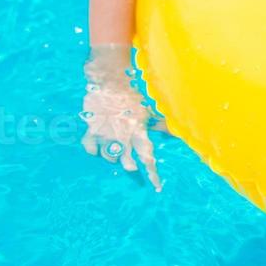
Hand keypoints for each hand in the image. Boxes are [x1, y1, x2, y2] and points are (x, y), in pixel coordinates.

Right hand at [80, 45, 161, 191]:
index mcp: (139, 132)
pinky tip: (96, 146)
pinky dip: (93, 149)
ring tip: (115, 146)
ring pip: (109, 157)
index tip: (156, 186)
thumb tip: (175, 132)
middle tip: (130, 165)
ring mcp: (106, 136)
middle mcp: (123, 137)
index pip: (147, 157)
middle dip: (129, 165)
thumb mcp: (149, 107)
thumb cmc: (133, 91)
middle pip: (127, 162)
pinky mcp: (92, 131)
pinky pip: (90, 149)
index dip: (152, 173)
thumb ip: (160, 123)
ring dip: (113, 155)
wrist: (110, 79)